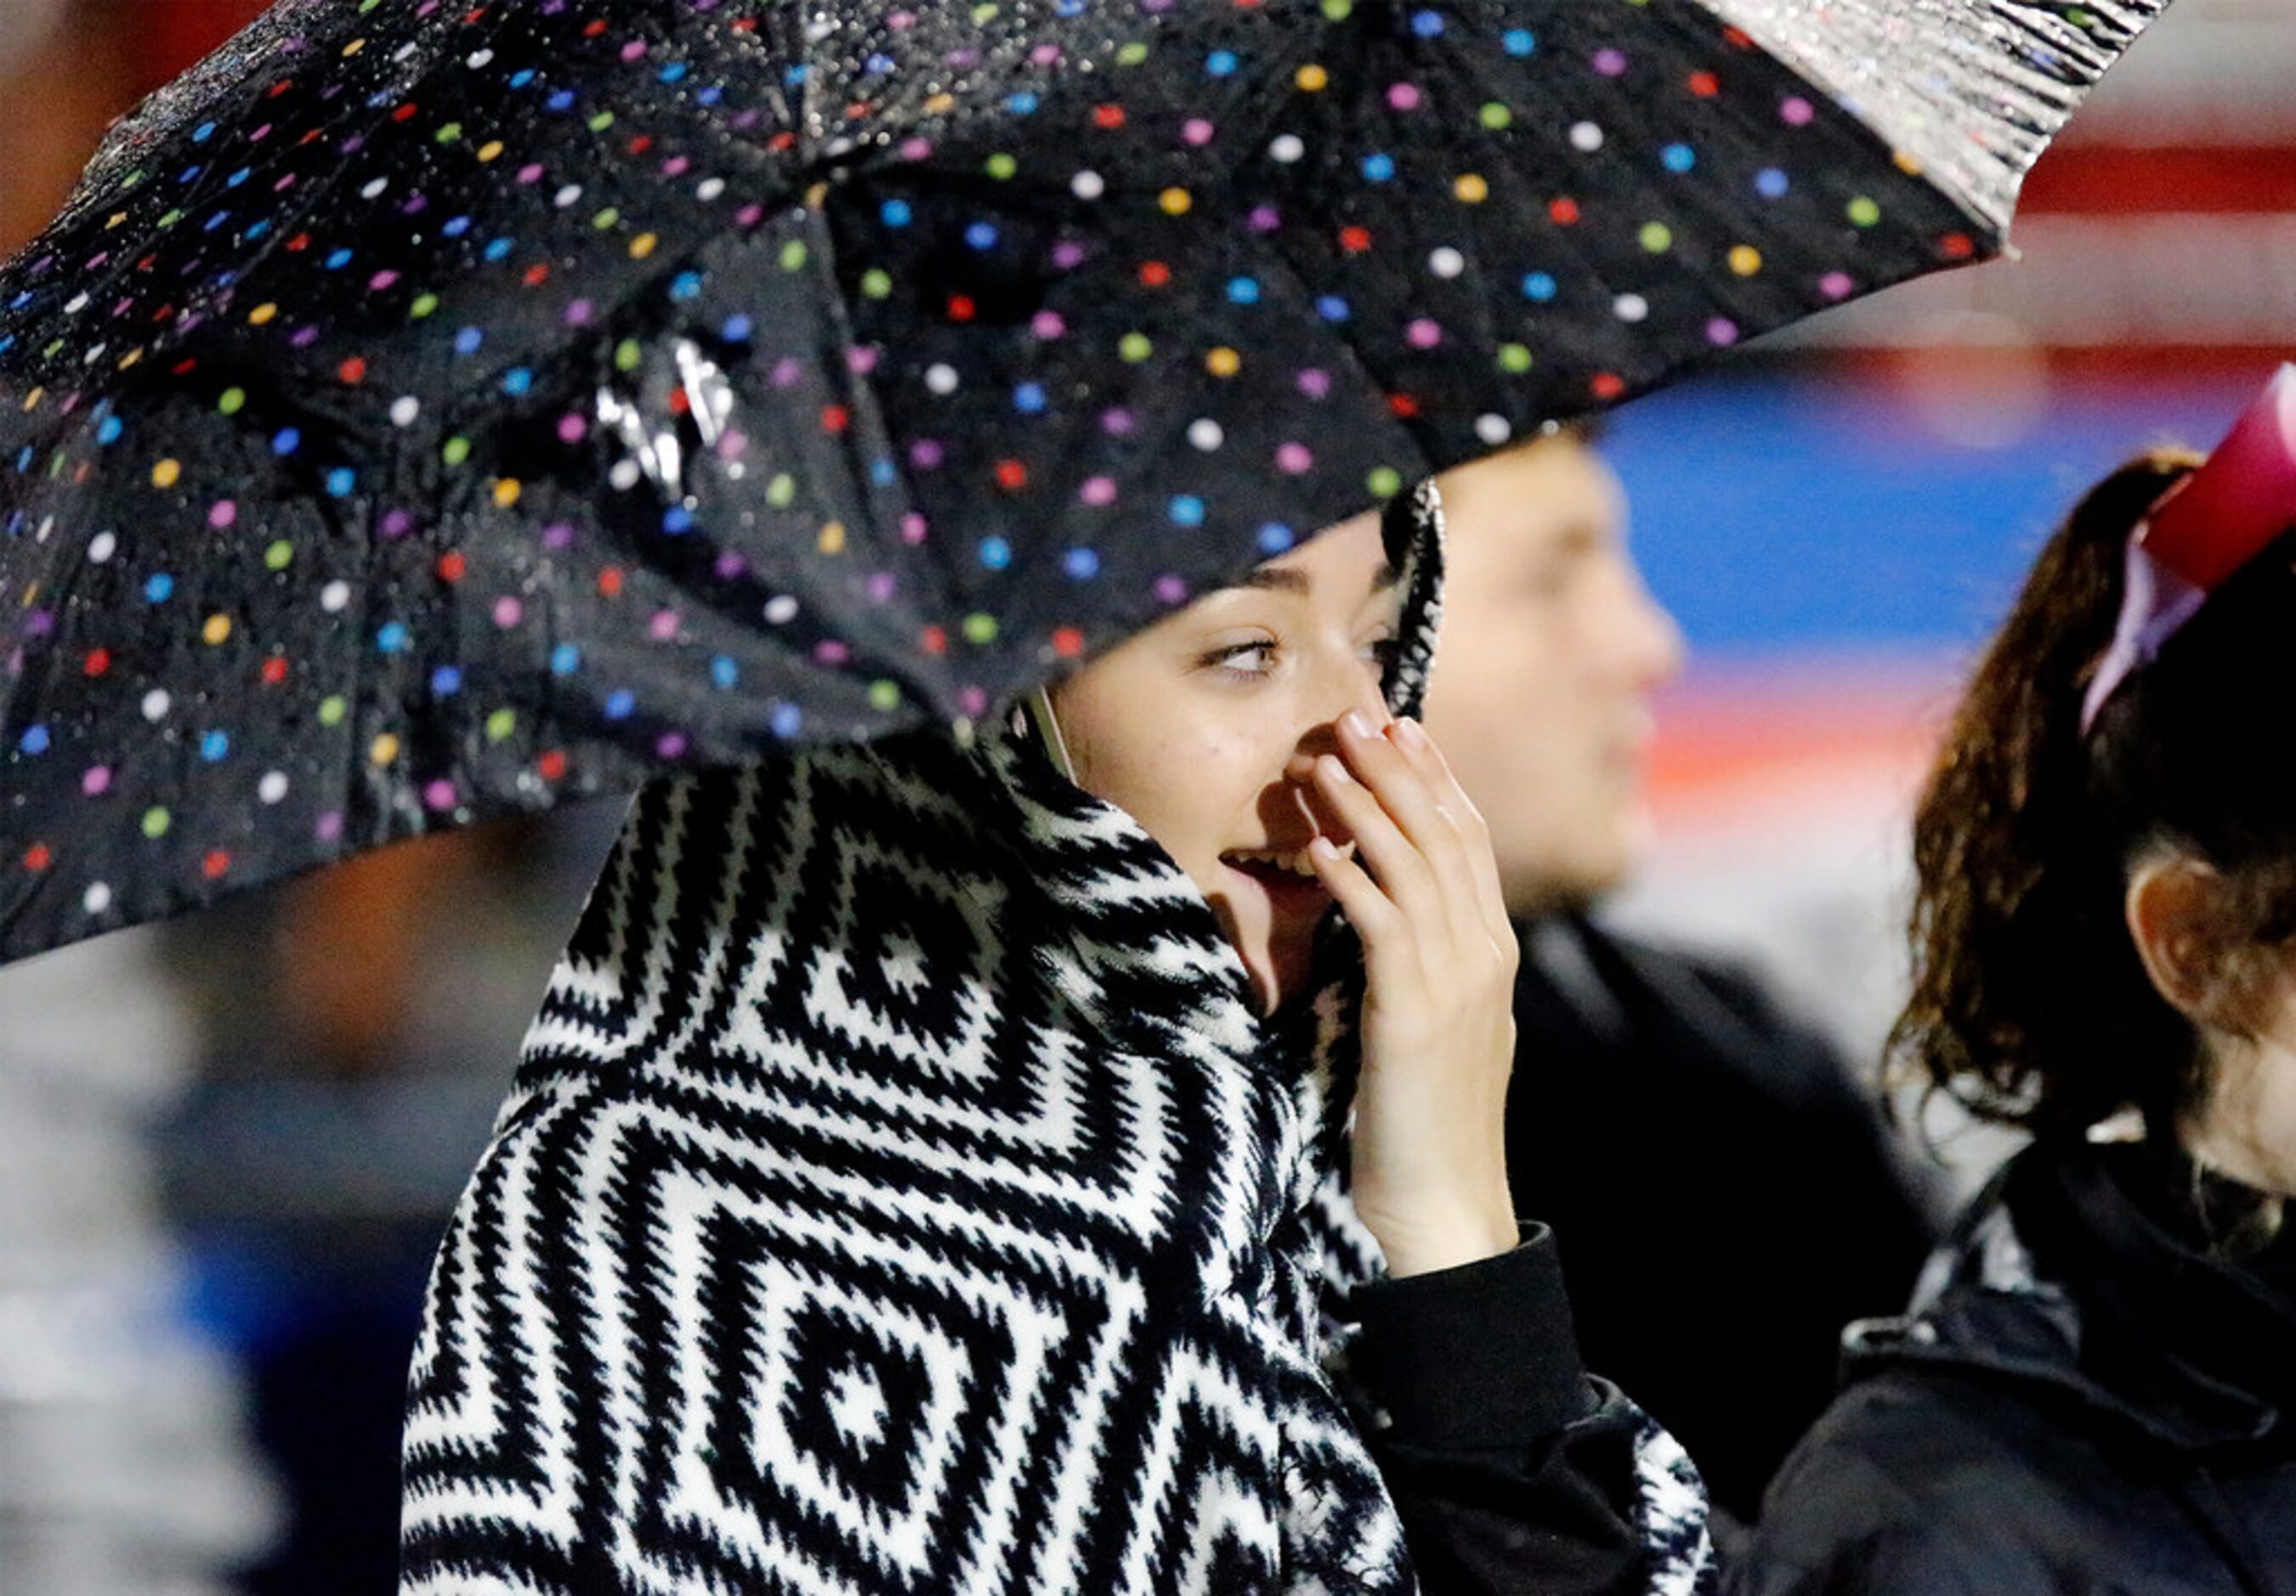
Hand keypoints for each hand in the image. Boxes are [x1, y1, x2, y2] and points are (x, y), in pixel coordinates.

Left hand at [1299, 711, 1520, 1277]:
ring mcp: (1457, 984)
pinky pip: (1384, 924)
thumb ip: (1414, 967)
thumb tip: (1373, 914)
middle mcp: (1484, 957)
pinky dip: (1352, 876)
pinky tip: (1317, 844)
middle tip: (1355, 715)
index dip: (1434, 779)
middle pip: (1446, 836)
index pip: (1468, 842)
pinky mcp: (1415, 1016)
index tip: (1399, 728)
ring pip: (1415, 866)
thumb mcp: (1426, 1028)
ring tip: (1321, 759)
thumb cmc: (1417, 1126)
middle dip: (1400, 770)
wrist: (1440, 1210)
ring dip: (1366, 805)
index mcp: (1491, 955)